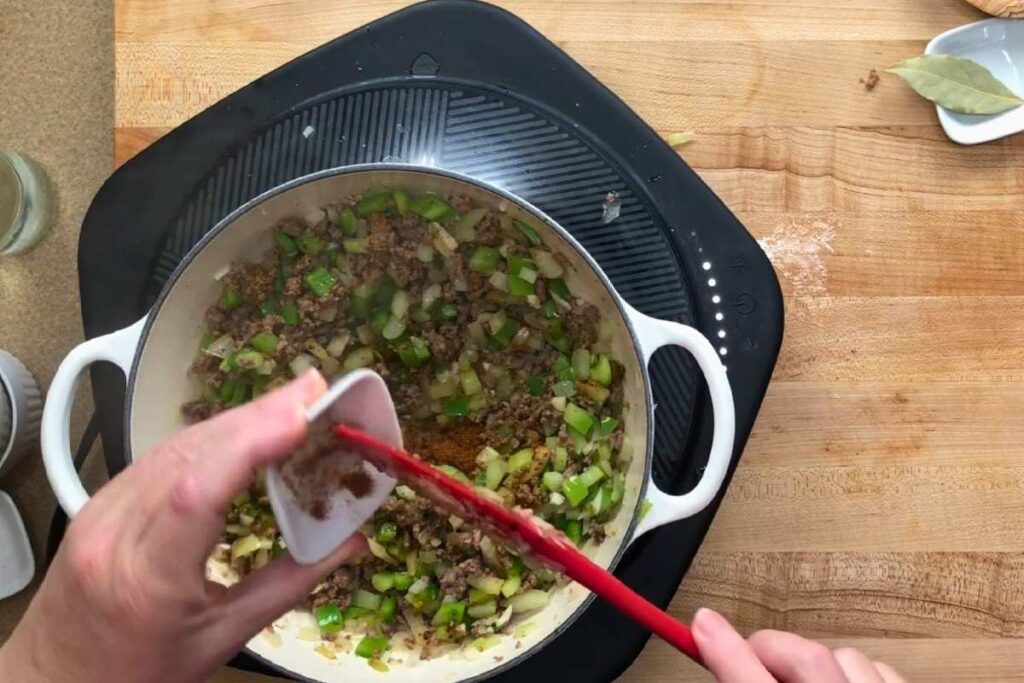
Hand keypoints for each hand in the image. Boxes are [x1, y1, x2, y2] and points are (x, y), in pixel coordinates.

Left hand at [0, 371, 366, 682]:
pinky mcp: (98, 502)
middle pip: (191, 456)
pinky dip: (207, 437)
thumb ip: (288, 585)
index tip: (299, 416)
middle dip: (256, 416)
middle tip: (312, 390)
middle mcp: (117, 533)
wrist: (55, 680)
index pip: (197, 494)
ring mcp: (101, 512)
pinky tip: (241, 427)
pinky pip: (159, 456)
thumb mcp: (221, 638)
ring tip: (289, 401)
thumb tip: (351, 544)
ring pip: (175, 446)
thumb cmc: (140, 669)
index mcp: (151, 579)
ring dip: (235, 419)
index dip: (249, 445)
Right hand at [692, 608, 905, 682]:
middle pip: (807, 657)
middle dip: (769, 648)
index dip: (726, 652)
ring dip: (817, 662)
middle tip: (745, 656)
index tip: (702, 624)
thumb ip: (744, 680)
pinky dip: (858, 674)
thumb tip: (725, 658)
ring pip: (846, 657)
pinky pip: (882, 670)